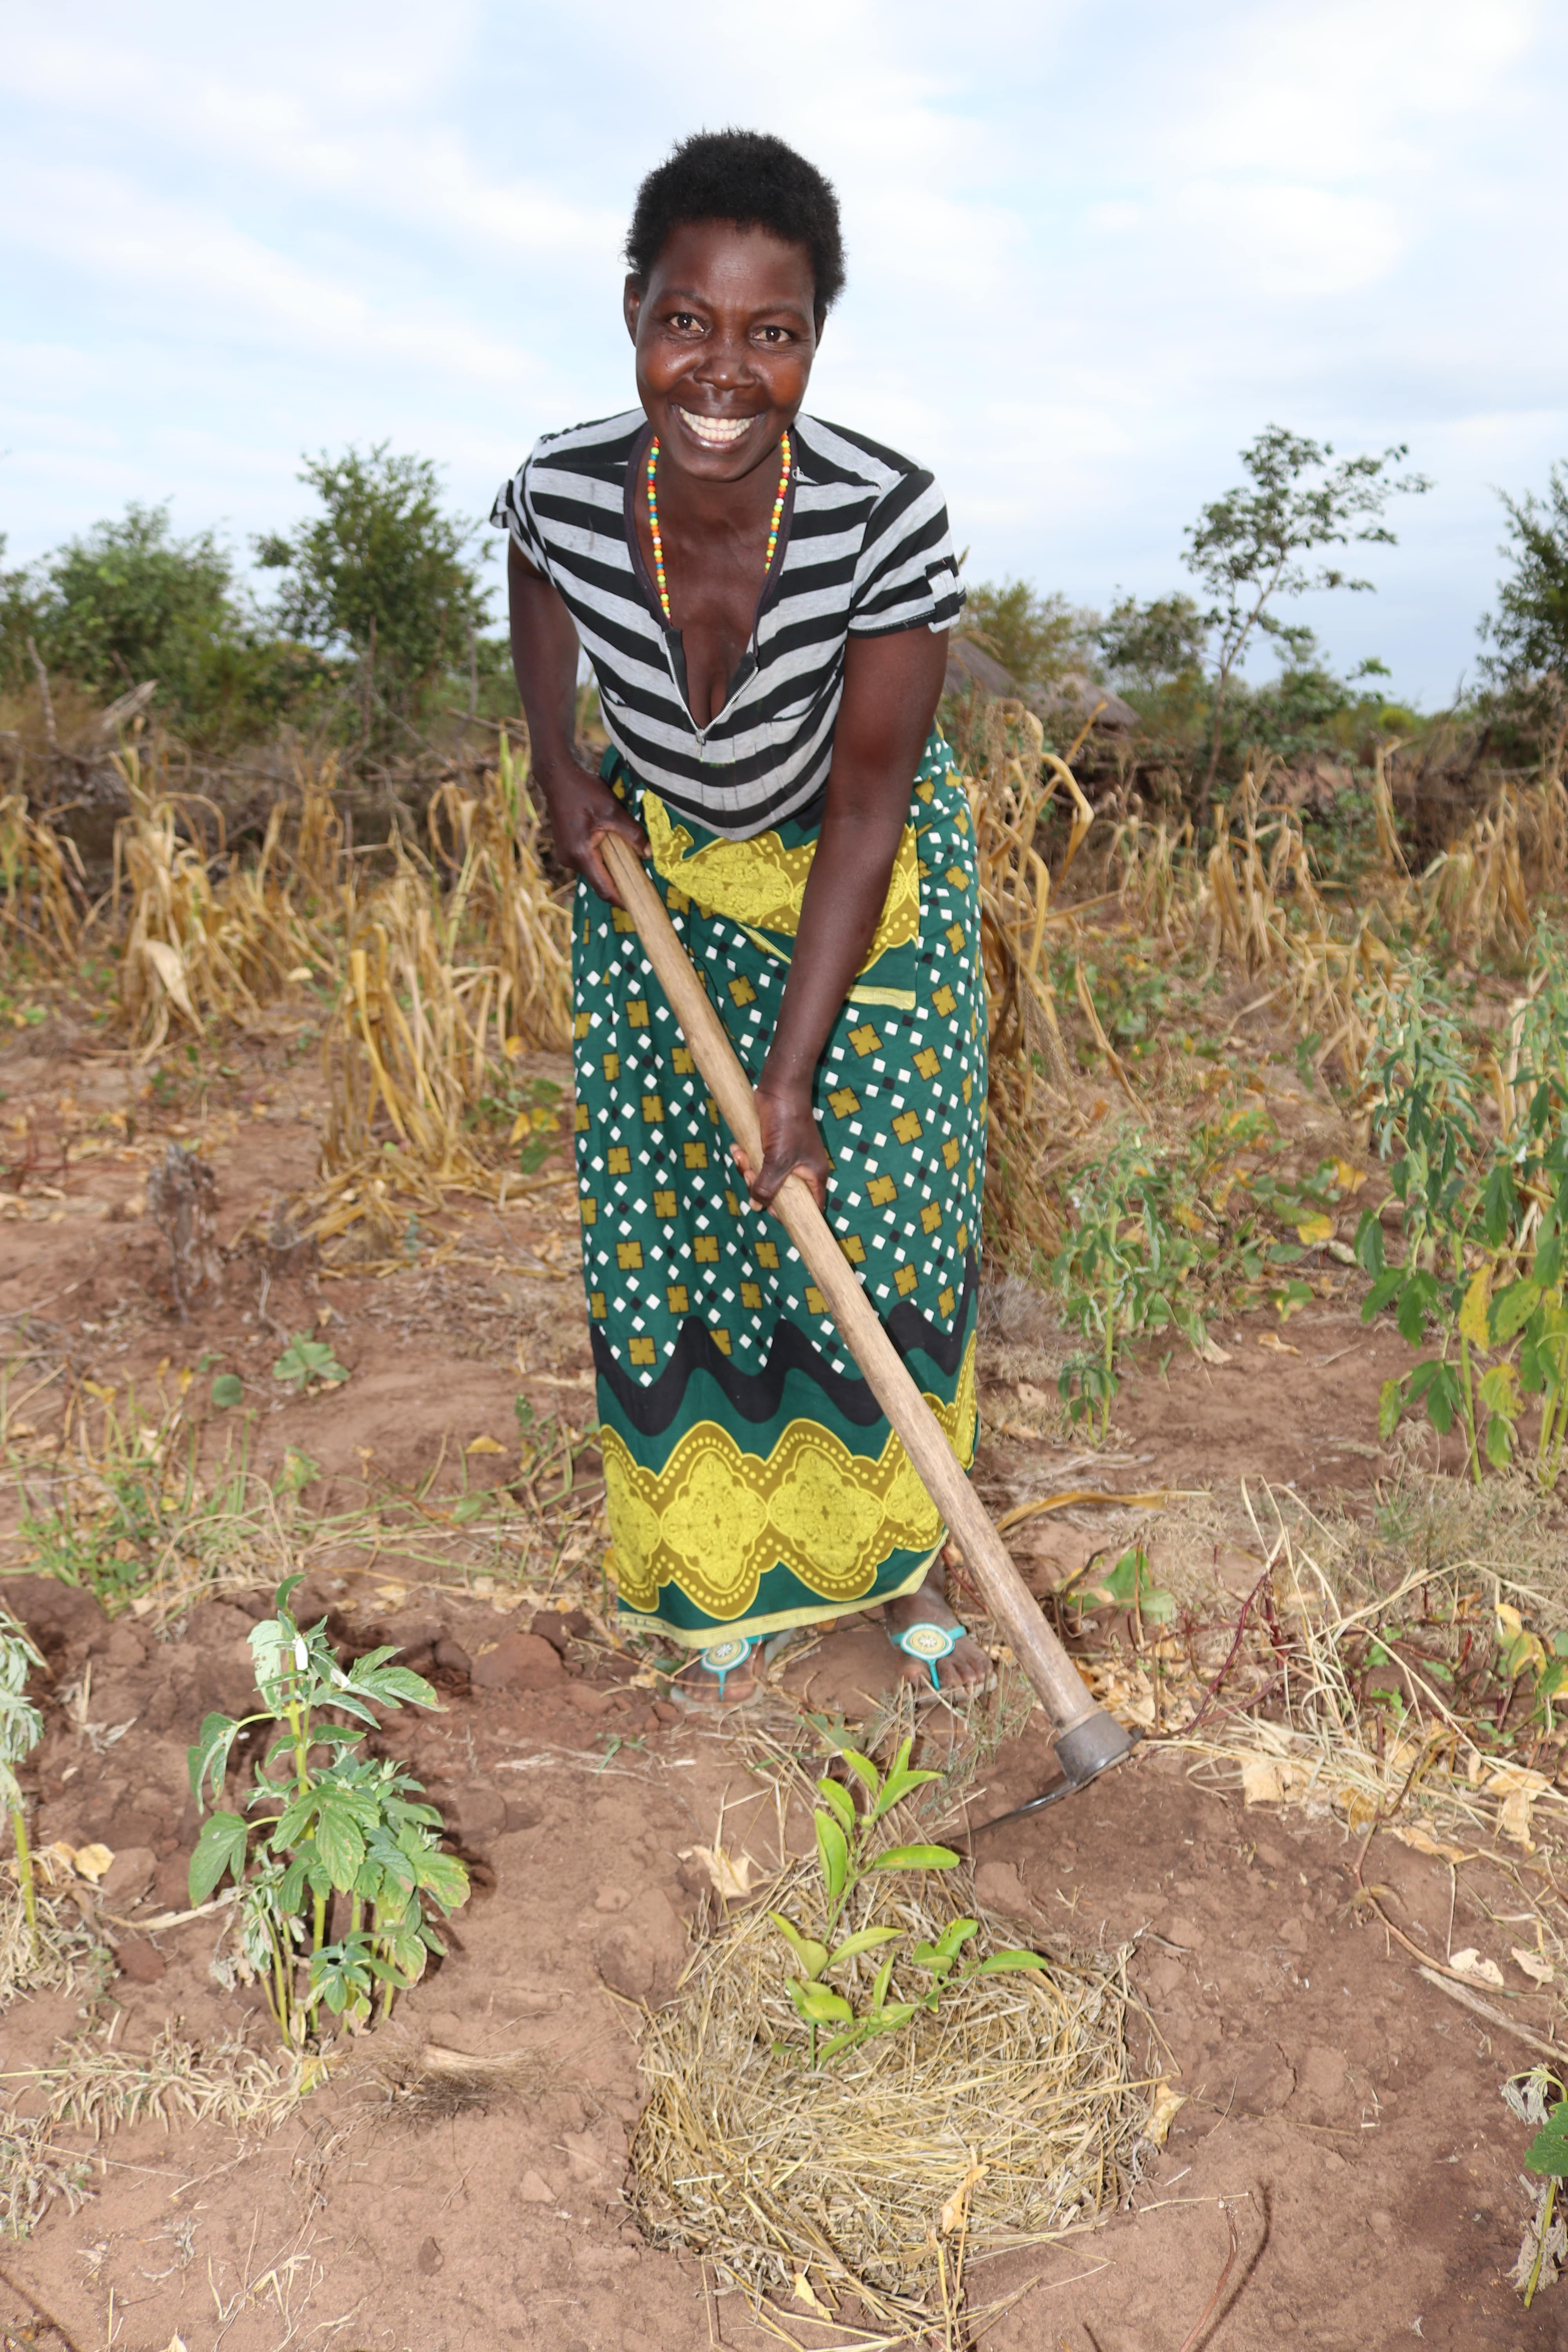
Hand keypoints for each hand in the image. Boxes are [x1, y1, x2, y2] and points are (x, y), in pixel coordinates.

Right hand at [534, 757, 647, 905]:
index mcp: (581, 855)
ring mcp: (566, 855)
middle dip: (620, 883)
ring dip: (611, 868)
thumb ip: (632, 833)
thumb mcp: (613, 810)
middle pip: (599, 881)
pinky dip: (602, 859)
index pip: (604, 889)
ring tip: (632, 863)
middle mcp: (570, 860)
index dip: (622, 900)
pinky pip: (588, 861)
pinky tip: (615, 850)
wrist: (558, 778)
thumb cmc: (584, 791)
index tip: (639, 906)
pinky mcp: (566, 848)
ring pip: (594, 870)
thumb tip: (648, 853)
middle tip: (643, 883)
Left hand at [733, 1083, 829, 1212]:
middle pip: (780, 1194)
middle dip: (759, 1186)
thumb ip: (768, 1187)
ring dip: (747, 1170)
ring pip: (764, 1178)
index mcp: (813, 1176)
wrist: (780, 1089)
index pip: (808, 1207)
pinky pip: (757, 1162)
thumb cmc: (787, 1124)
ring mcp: (786, 1159)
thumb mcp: (778, 1160)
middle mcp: (801, 1170)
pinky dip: (745, 1158)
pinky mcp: (772, 1148)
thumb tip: (756, 1206)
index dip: (789, 1213)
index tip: (769, 1208)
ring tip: (740, 1156)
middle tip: (748, 1173)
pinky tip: (736, 1148)